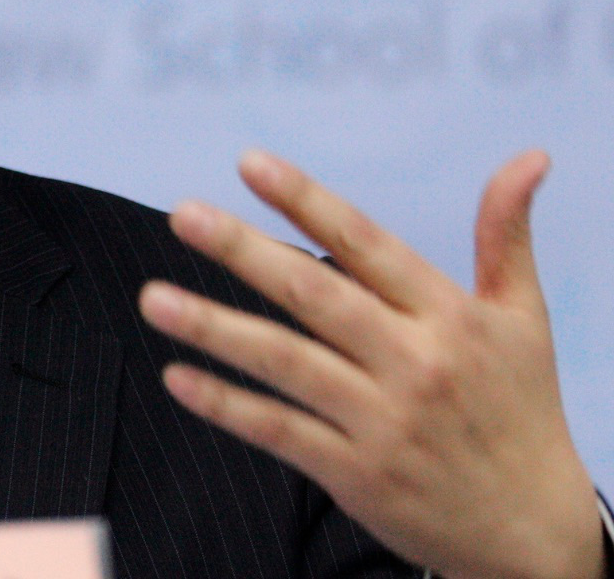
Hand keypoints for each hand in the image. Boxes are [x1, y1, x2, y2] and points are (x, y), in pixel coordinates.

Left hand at [137, 150, 604, 578]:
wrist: (533, 529)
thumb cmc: (520, 409)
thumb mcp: (524, 318)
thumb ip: (505, 235)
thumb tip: (528, 157)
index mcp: (448, 316)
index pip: (365, 245)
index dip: (306, 200)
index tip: (250, 163)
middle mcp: (414, 362)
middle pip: (314, 294)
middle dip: (243, 251)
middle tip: (182, 215)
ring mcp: (381, 420)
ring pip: (285, 363)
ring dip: (215, 328)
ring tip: (153, 298)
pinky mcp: (356, 474)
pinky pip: (279, 431)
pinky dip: (227, 405)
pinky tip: (177, 376)